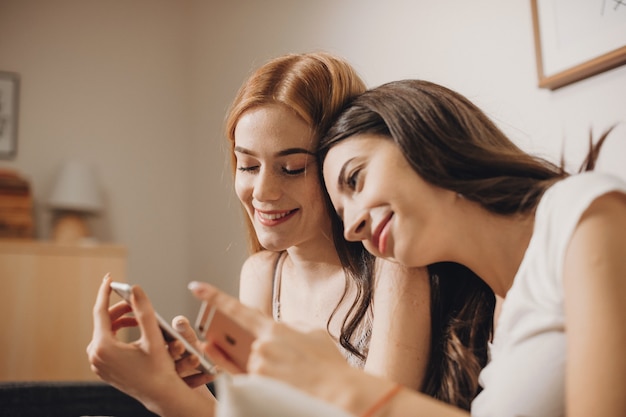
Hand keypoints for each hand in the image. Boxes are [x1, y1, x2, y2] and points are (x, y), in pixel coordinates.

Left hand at [86, 275, 209, 412]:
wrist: (161, 394)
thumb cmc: (159, 368)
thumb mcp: (153, 337)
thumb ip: (144, 310)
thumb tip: (135, 288)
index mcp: (103, 346)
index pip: (100, 311)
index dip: (105, 292)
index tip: (109, 278)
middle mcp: (96, 355)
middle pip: (103, 320)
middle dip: (120, 308)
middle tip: (135, 301)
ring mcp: (97, 363)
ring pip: (105, 331)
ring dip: (121, 320)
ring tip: (139, 317)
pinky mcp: (103, 367)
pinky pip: (106, 342)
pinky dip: (119, 332)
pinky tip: (135, 330)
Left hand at [188, 281, 349, 393]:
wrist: (339, 393)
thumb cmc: (328, 364)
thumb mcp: (312, 333)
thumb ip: (289, 327)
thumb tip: (276, 328)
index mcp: (274, 328)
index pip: (237, 309)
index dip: (214, 297)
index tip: (196, 287)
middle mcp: (260, 346)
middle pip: (245, 342)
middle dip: (258, 348)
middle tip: (280, 359)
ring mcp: (256, 367)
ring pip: (250, 362)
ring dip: (266, 366)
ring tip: (292, 375)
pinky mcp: (257, 387)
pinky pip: (244, 377)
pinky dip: (244, 372)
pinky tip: (249, 368)